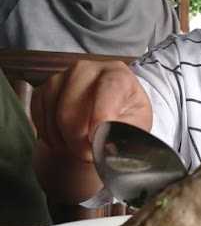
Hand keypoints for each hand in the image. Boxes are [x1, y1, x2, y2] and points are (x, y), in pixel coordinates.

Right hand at [32, 60, 151, 161]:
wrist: (112, 106)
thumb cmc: (126, 114)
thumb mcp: (138, 123)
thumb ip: (126, 133)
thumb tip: (108, 147)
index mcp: (118, 74)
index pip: (107, 90)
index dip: (100, 117)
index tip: (97, 141)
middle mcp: (87, 70)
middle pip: (70, 108)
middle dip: (77, 141)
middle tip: (88, 156)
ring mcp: (63, 77)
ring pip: (52, 113)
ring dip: (62, 140)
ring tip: (78, 149)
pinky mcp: (45, 88)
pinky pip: (38, 114)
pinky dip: (48, 134)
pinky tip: (62, 142)